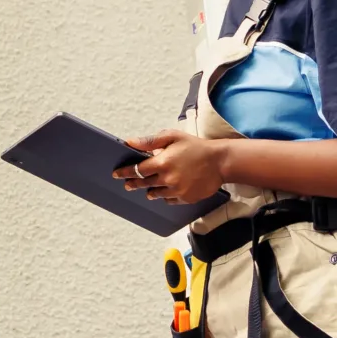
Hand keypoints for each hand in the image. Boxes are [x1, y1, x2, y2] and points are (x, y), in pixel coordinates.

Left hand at [114, 130, 232, 206]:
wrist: (220, 161)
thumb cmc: (195, 147)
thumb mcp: (172, 137)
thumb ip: (150, 141)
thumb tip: (129, 142)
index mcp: (162, 162)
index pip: (137, 170)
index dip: (125, 172)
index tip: (116, 174)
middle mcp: (168, 179)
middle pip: (143, 184)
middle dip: (133, 183)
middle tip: (127, 184)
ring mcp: (177, 190)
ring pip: (155, 194)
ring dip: (150, 190)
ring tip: (149, 187)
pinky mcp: (186, 198)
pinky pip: (169, 200)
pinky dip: (166, 195)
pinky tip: (168, 189)